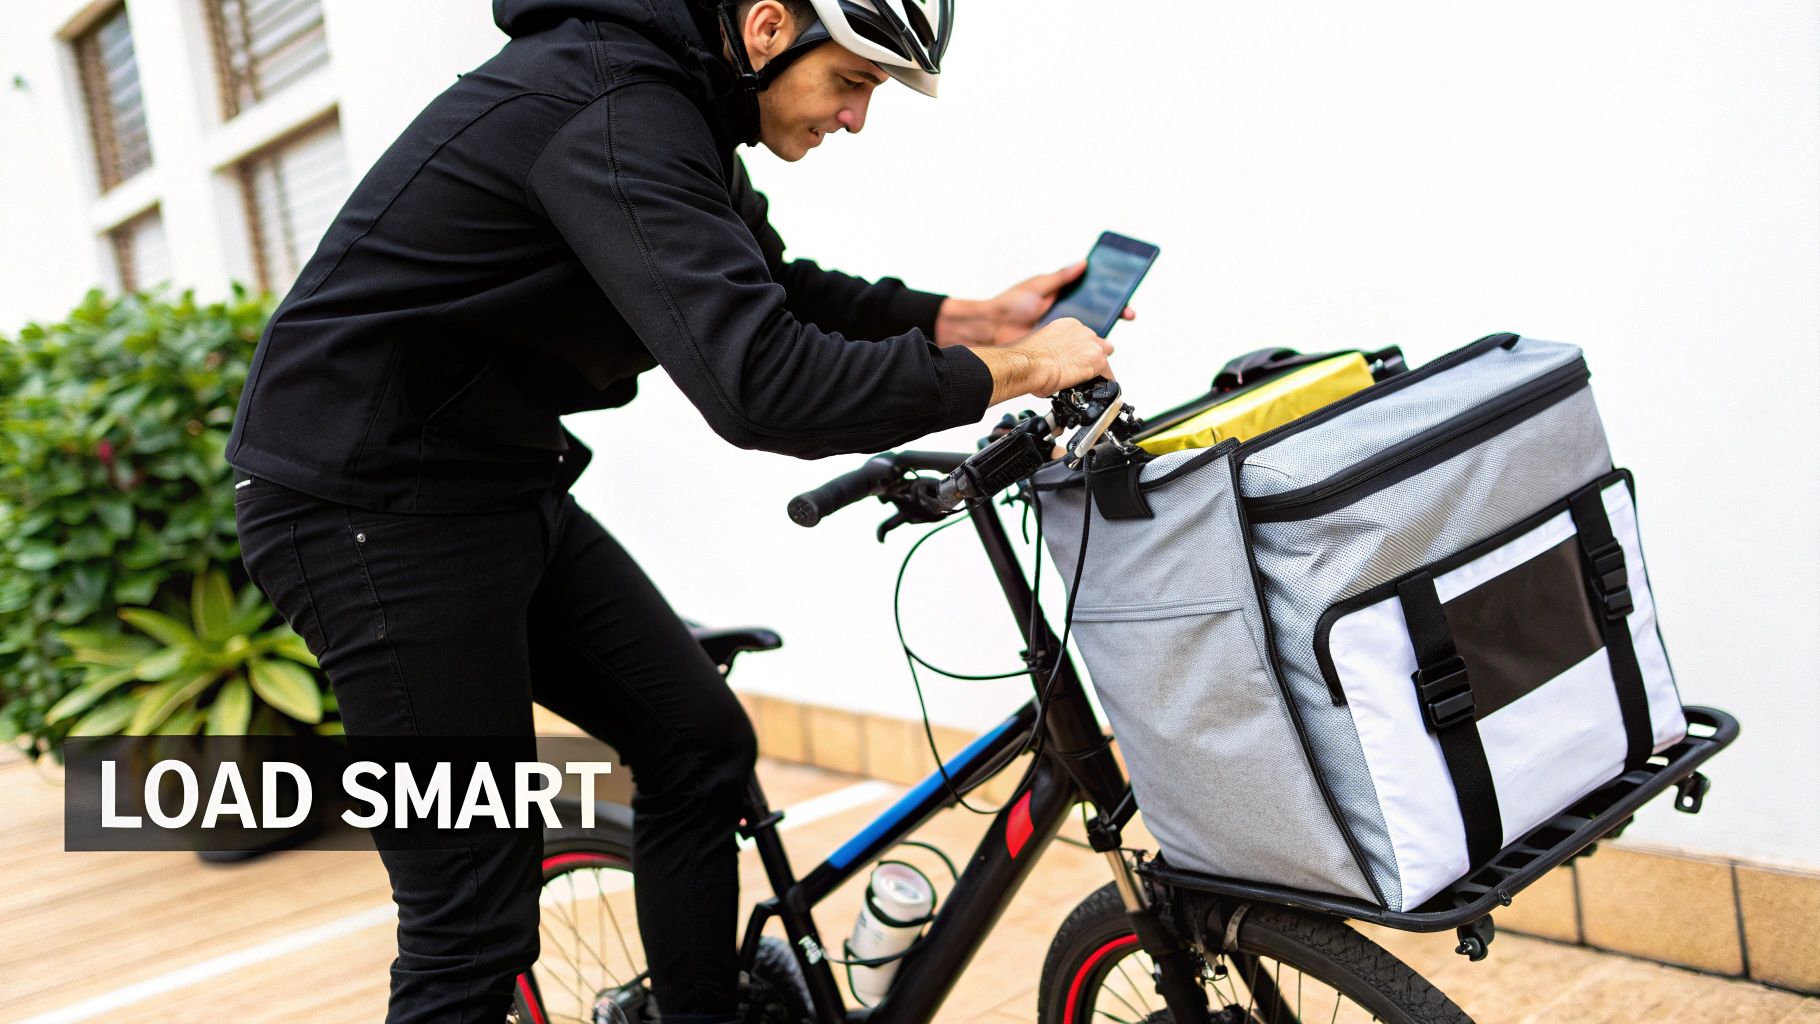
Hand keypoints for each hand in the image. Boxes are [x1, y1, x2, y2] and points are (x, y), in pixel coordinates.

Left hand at [935, 260, 1136, 347]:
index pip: (1093, 295)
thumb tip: (1083, 263)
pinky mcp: (1055, 348)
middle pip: (1096, 314)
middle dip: (1114, 313)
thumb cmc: (1009, 305)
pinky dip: (1086, 350)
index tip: (1124, 296)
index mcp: (1063, 297)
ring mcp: (1061, 332)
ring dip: (1103, 334)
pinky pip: (1074, 349)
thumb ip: (1062, 277)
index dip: (1110, 296)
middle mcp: (1065, 315)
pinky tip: (1095, 349)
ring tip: (1114, 331)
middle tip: (1128, 313)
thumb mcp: (1039, 286)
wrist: (991, 329)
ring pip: (1088, 334)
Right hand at [974, 318, 1113, 405]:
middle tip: (1081, 374)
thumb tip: (1052, 364)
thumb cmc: (1026, 359)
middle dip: (1091, 360)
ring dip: (1096, 372)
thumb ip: (1053, 351)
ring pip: (1103, 359)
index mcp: (1067, 326)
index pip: (1083, 339)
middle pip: (1097, 346)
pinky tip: (1091, 391)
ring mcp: (1091, 344)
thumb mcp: (1041, 348)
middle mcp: (1081, 331)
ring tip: (1084, 385)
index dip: (1081, 353)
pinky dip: (1101, 384)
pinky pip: (1108, 375)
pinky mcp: (1098, 360)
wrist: (1026, 366)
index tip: (1075, 362)